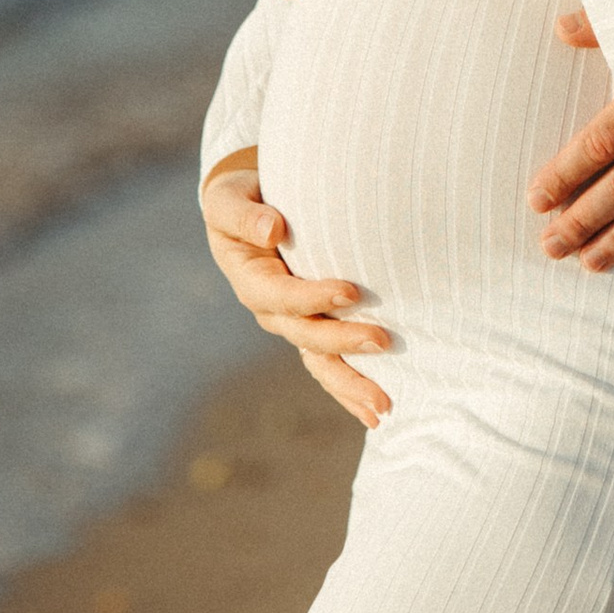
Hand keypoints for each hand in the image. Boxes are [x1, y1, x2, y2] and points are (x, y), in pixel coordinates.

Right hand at [200, 155, 391, 427]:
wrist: (244, 210)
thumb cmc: (239, 200)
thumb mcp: (229, 201)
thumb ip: (246, 216)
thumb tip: (272, 230)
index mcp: (251, 281)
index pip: (283, 297)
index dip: (314, 297)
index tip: (351, 292)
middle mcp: (271, 311)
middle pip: (307, 336)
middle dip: (344, 343)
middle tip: (384, 341)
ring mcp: (292, 324)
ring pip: (320, 361)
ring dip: (351, 384)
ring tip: (384, 405)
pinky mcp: (310, 326)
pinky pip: (329, 363)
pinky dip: (350, 387)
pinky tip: (376, 412)